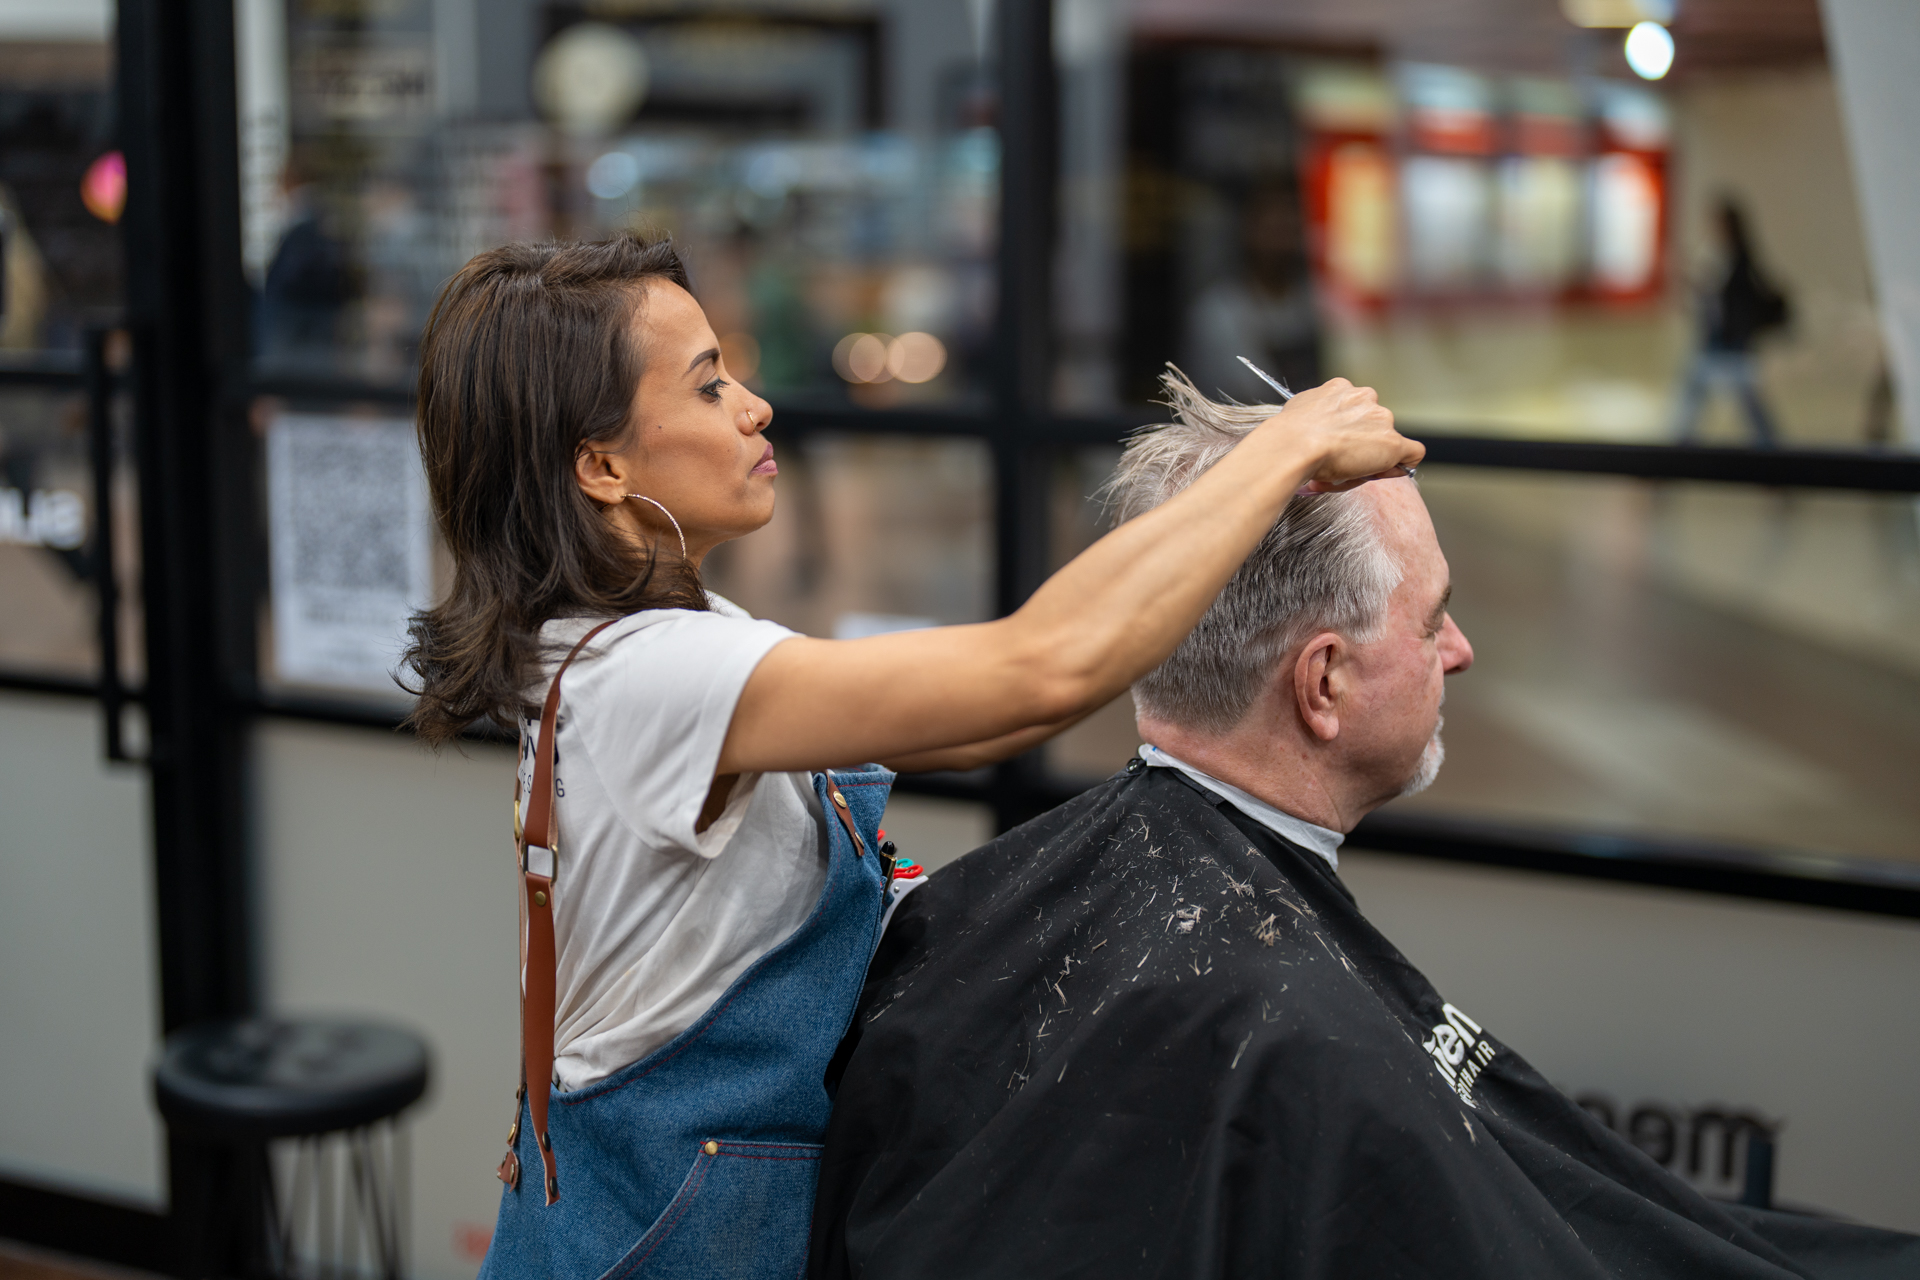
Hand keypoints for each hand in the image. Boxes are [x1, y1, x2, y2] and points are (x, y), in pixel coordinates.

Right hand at [1256, 378, 1422, 491]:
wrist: (1295, 446)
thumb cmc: (1288, 435)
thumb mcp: (1297, 412)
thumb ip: (1311, 415)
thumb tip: (1312, 428)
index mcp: (1340, 388)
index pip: (1355, 409)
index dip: (1349, 431)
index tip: (1337, 446)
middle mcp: (1364, 397)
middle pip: (1373, 424)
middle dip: (1360, 444)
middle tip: (1339, 464)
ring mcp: (1380, 419)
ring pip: (1386, 440)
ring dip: (1372, 457)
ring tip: (1346, 473)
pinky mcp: (1393, 442)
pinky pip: (1412, 453)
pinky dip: (1401, 465)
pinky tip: (1383, 473)